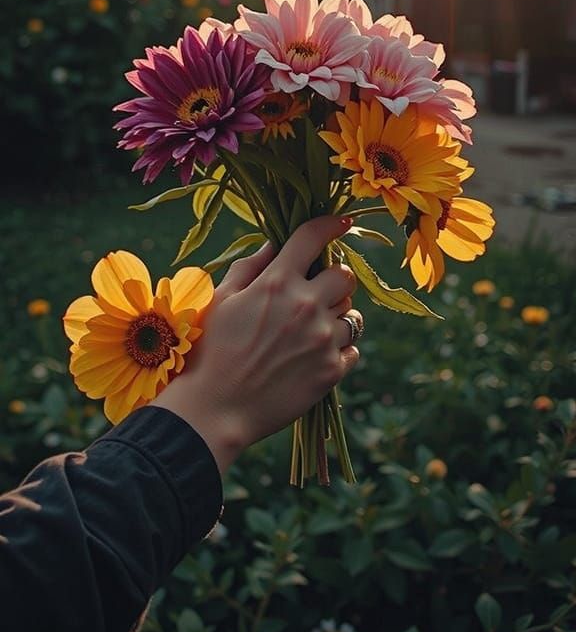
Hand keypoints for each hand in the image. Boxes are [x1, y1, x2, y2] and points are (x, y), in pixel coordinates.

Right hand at [152, 216, 362, 473]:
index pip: (313, 237)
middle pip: (345, 276)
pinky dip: (339, 349)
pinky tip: (314, 356)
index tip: (339, 222)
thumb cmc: (211, 351)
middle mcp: (306, 305)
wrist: (216, 409)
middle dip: (333, 280)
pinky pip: (353, 349)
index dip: (330, 224)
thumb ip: (250, 267)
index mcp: (277, 283)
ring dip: (337, 317)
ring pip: (353, 314)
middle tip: (316, 293)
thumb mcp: (222, 301)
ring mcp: (323, 340)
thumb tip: (274, 245)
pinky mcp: (332, 371)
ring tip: (312, 331)